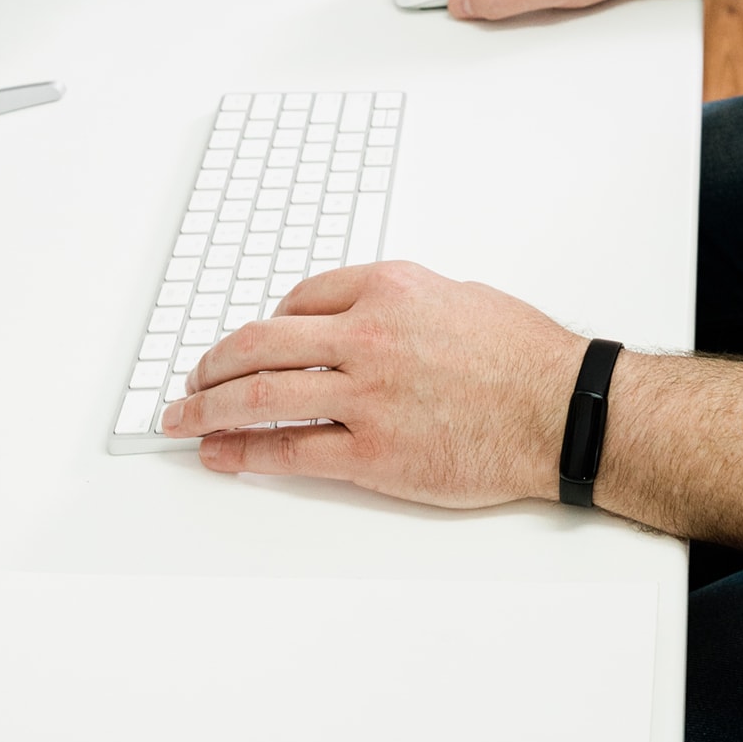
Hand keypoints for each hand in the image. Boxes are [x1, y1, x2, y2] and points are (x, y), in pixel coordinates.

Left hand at [160, 260, 582, 503]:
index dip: (264, 322)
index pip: (299, 297)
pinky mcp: (372, 453)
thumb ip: (398, 304)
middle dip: (212, 364)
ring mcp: (366, 395)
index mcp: (389, 286)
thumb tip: (354, 324)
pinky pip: (291, 451)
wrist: (561, 408)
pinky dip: (245, 453)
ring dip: (208, 409)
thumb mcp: (455, 296)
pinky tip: (222, 454)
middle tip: (190, 379)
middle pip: (261, 343)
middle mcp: (369, 334)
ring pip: (261, 396)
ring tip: (181, 420)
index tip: (246, 343)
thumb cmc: (521, 354)